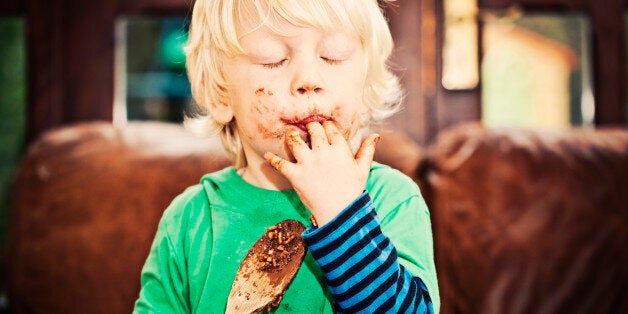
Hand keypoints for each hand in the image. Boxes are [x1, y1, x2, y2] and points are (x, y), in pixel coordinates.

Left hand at [264, 121, 379, 225]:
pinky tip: (267, 156)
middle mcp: (323, 152)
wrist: (340, 213)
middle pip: (313, 129)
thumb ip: (367, 150)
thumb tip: (376, 135)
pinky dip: (272, 160)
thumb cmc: (352, 192)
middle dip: (310, 126)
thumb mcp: (362, 170)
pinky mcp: (295, 175)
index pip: (330, 128)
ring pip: (295, 140)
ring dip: (291, 135)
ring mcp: (308, 163)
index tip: (323, 126)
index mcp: (340, 149)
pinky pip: (281, 164)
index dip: (325, 125)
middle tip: (307, 128)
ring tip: (290, 134)